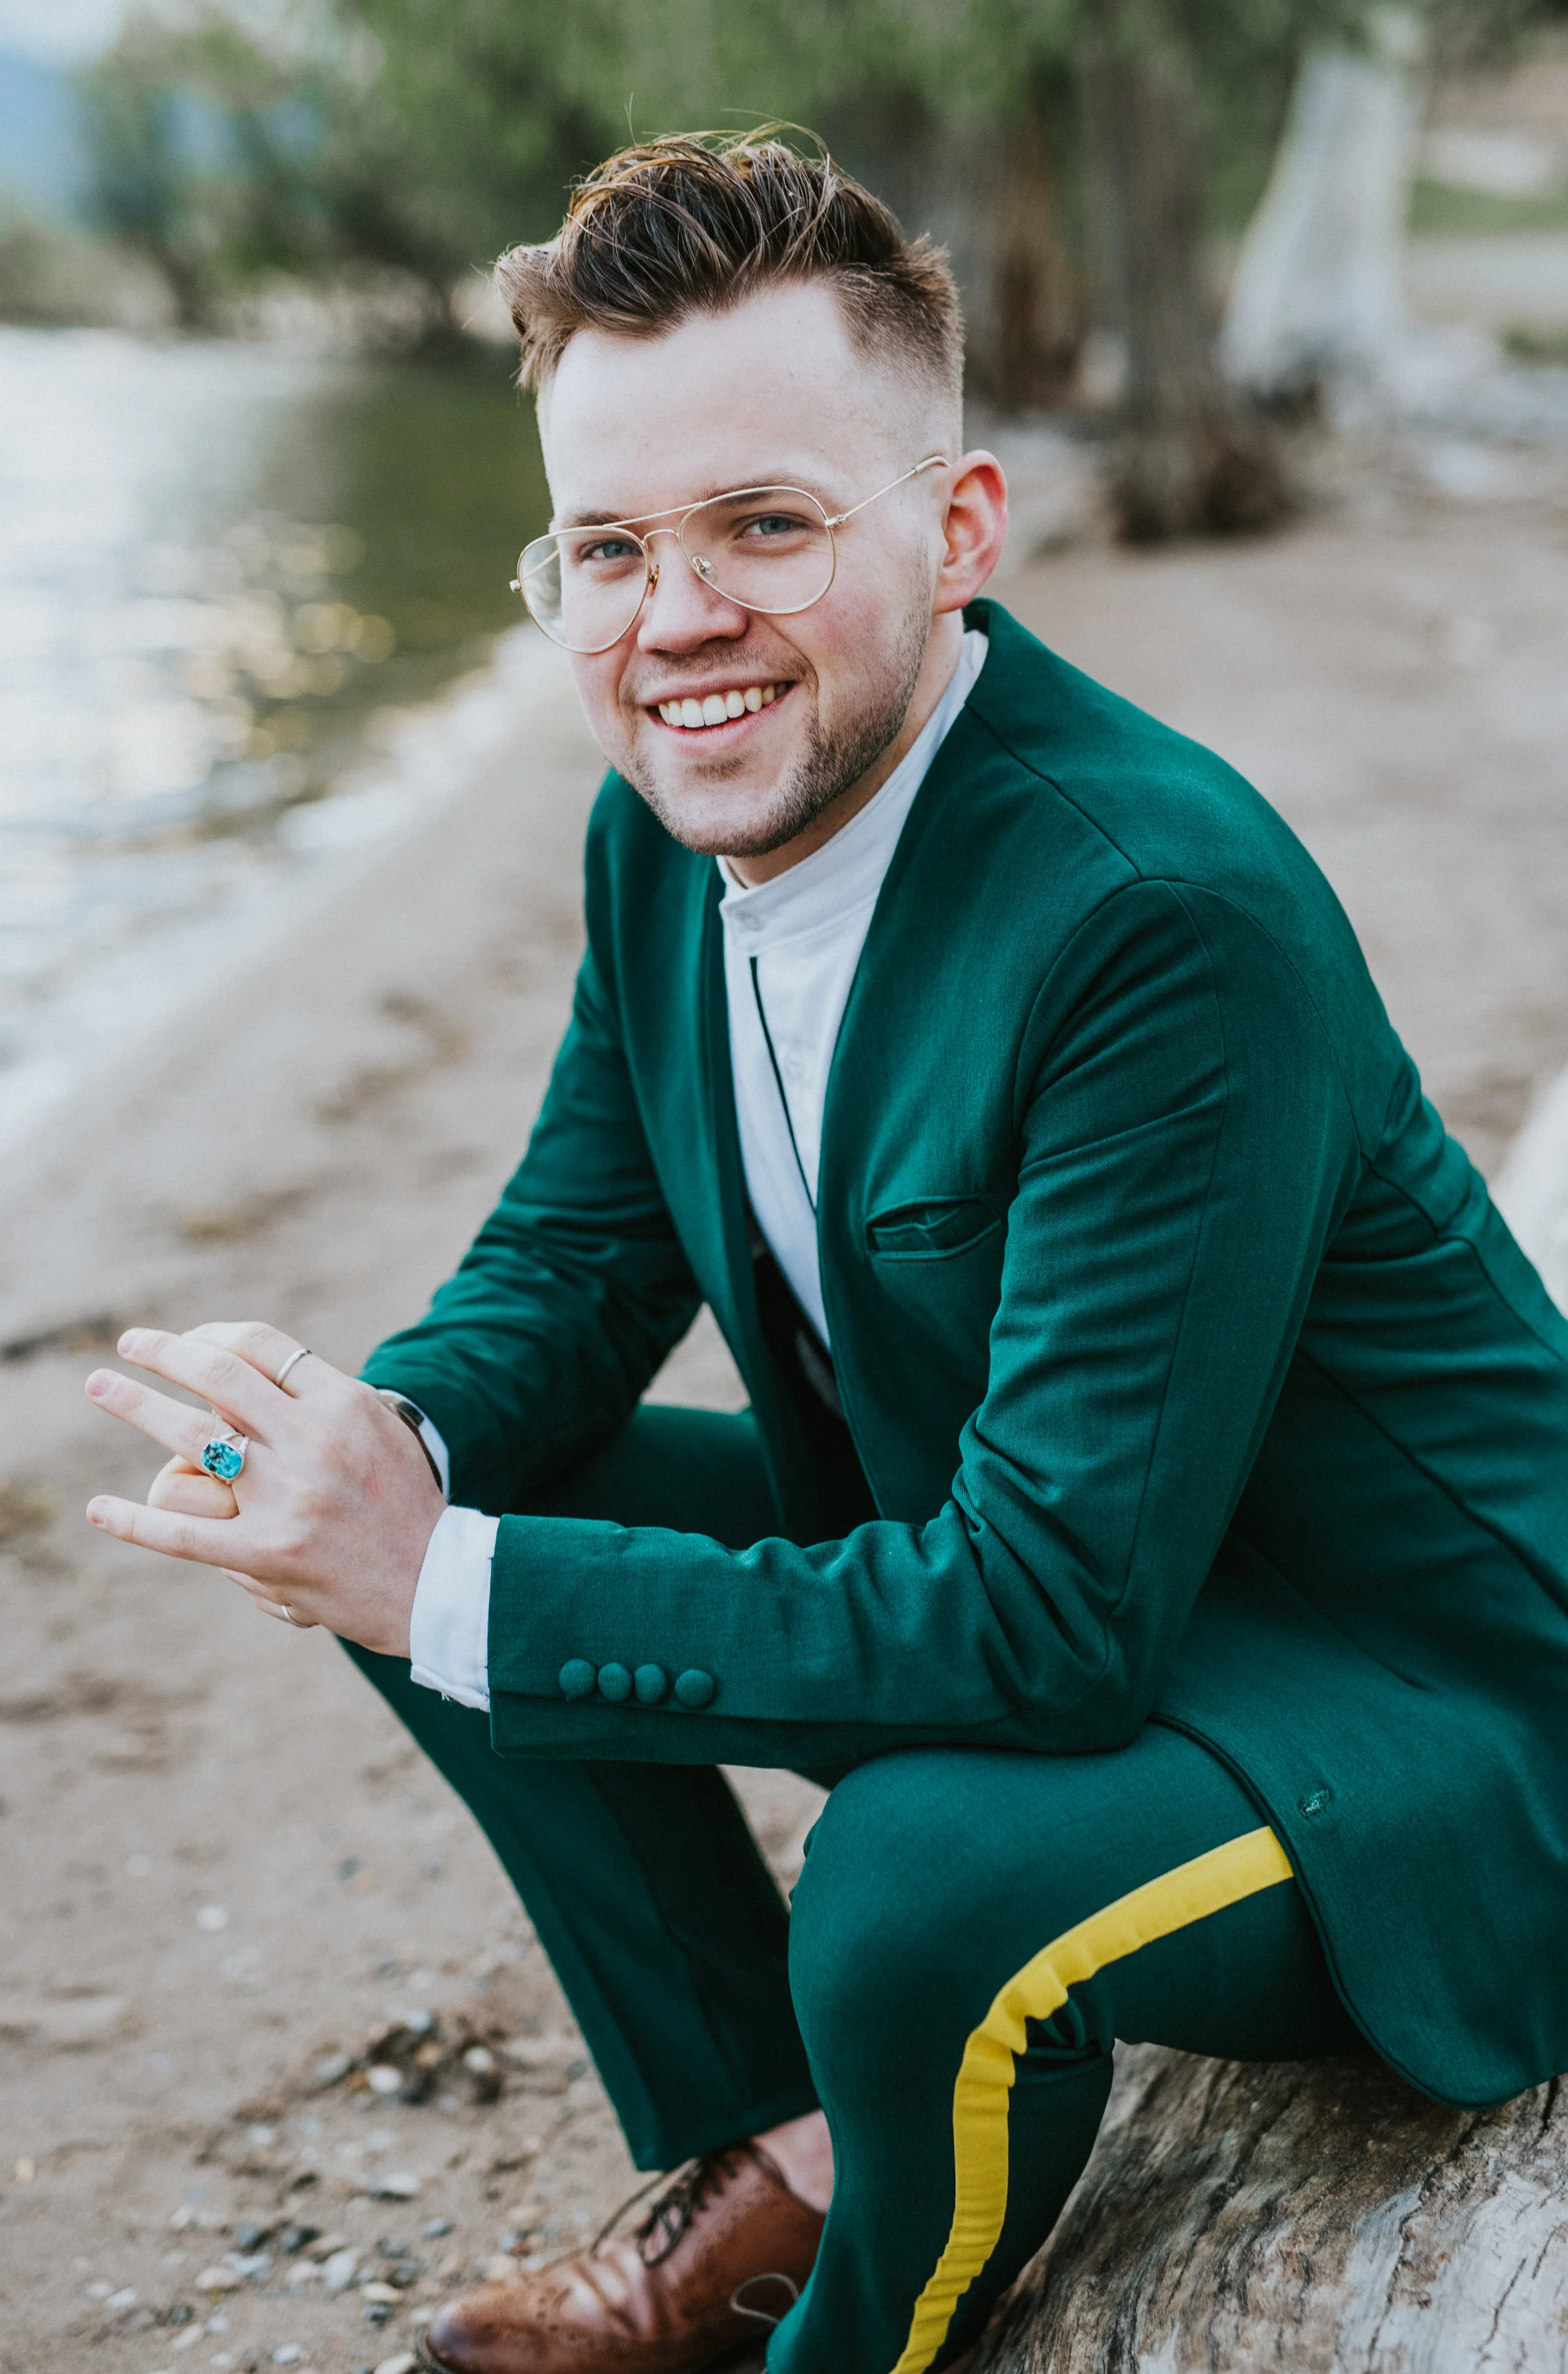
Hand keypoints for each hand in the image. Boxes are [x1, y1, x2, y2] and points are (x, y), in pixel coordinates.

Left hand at [84, 1323, 445, 1656]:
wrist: (434, 1582)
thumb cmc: (402, 1500)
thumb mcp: (374, 1428)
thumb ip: (318, 1396)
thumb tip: (246, 1363)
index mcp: (342, 1404)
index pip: (260, 1345)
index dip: (210, 1333)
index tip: (183, 1339)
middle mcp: (313, 1442)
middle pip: (218, 1375)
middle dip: (162, 1352)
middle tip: (127, 1344)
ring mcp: (288, 1499)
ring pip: (193, 1436)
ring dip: (136, 1404)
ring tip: (100, 1386)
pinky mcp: (268, 1554)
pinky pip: (183, 1535)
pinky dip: (135, 1522)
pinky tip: (99, 1509)